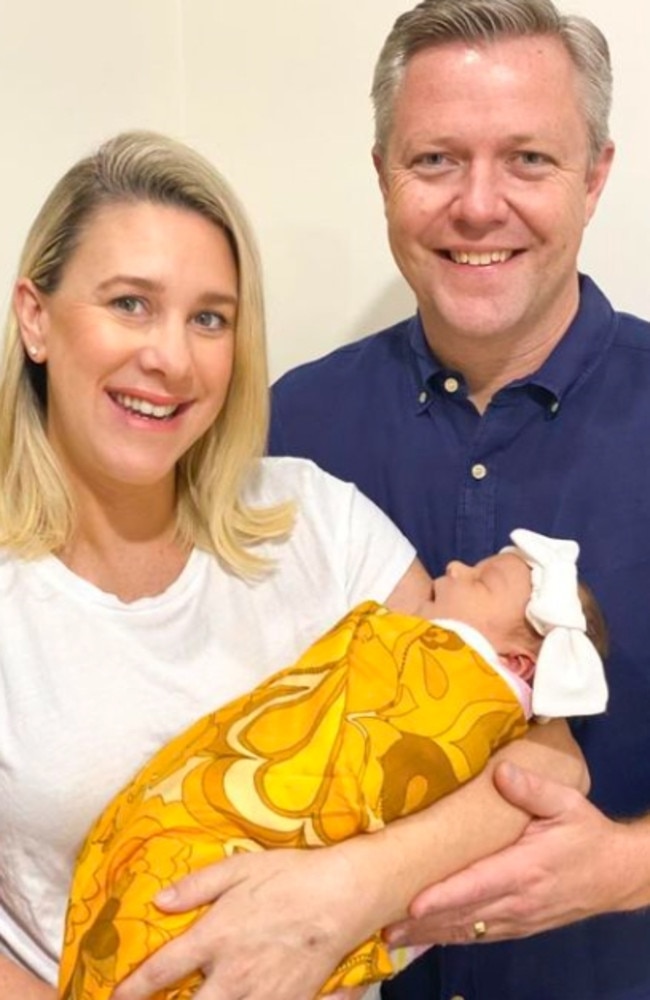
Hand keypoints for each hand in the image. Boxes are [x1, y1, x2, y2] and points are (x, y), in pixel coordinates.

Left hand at [110, 845, 380, 999]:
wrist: (343, 896)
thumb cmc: (290, 876)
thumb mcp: (239, 867)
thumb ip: (197, 886)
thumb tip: (159, 902)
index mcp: (215, 937)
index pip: (162, 971)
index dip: (134, 988)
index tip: (117, 996)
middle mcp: (232, 975)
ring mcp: (261, 996)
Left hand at [384, 761, 629, 947]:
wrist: (617, 873)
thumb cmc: (586, 833)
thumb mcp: (567, 803)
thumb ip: (532, 789)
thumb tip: (500, 771)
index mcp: (525, 869)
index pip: (477, 886)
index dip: (444, 896)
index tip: (413, 903)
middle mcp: (518, 900)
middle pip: (464, 915)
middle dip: (424, 922)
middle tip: (384, 924)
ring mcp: (519, 919)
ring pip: (469, 930)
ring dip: (432, 934)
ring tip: (395, 934)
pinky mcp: (520, 927)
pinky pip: (481, 936)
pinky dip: (453, 937)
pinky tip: (430, 936)